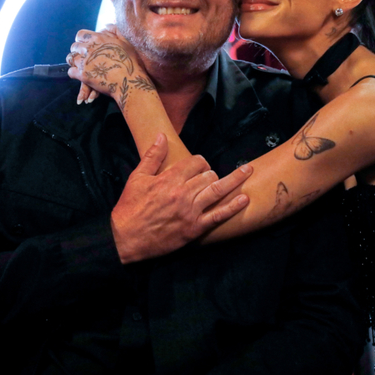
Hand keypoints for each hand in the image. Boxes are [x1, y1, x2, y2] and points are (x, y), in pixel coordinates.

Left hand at [66, 26, 155, 108]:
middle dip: (77, 51)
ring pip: (71, 59)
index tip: (85, 45)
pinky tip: (80, 75)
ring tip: (80, 66)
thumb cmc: (130, 62)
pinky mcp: (82, 75)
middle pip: (74, 46)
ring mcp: (84, 62)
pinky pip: (70, 72)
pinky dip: (74, 73)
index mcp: (98, 39)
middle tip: (83, 57)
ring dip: (75, 62)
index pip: (80, 34)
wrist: (129, 81)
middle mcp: (89, 48)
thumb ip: (115, 31)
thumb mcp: (126, 42)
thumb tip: (106, 25)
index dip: (82, 40)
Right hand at [111, 133, 252, 262]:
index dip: (199, 161)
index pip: (195, 162)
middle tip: (208, 176)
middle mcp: (182, 193)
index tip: (198, 165)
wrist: (126, 238)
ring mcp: (190, 211)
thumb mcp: (137, 178)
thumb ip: (152, 156)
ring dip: (235, 179)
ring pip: (217, 190)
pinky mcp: (195, 228)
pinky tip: (244, 198)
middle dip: (211, 172)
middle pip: (208, 174)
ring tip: (248, 170)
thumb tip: (161, 136)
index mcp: (169, 179)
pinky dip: (233, 207)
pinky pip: (218, 215)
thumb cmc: (129, 207)